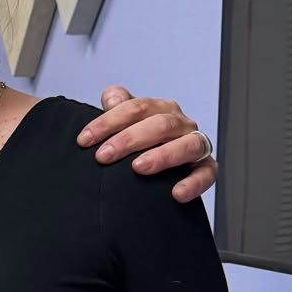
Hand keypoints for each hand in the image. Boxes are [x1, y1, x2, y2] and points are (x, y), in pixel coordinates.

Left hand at [77, 87, 216, 203]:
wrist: (161, 169)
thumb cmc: (139, 143)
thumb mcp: (125, 122)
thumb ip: (118, 105)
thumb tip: (112, 98)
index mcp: (159, 109)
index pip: (135, 107)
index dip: (108, 122)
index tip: (84, 140)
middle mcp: (180, 123)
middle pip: (160, 124)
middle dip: (129, 139)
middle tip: (103, 156)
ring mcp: (195, 144)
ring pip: (188, 144)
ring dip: (163, 156)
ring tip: (138, 167)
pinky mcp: (206, 168)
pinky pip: (207, 173)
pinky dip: (194, 182)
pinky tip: (176, 192)